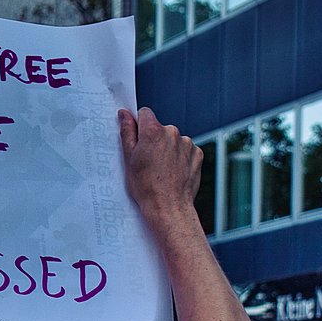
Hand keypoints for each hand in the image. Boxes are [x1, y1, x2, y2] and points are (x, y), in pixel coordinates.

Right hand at [118, 107, 202, 223]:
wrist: (169, 207)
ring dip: (167, 149)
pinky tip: (173, 172)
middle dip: (153, 140)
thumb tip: (124, 114)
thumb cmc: (146, 187)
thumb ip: (127, 132)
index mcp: (153, 131)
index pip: (145, 113)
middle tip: (148, 162)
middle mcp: (172, 132)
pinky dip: (180, 157)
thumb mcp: (129, 159)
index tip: (138, 139)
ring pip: (173, 140)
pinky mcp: (197, 154)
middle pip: (159, 128)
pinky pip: (185, 150)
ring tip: (162, 170)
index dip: (139, 125)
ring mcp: (187, 143)